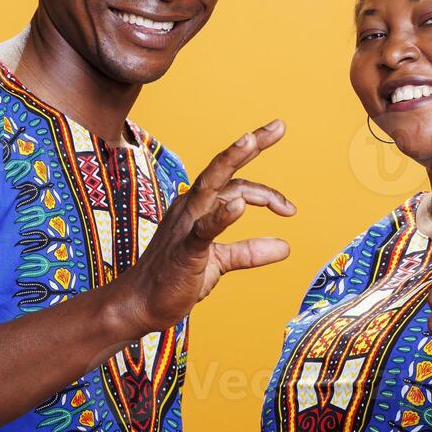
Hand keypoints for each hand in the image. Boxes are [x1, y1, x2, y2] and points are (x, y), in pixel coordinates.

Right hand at [115, 120, 295, 333]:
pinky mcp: (184, 250)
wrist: (142, 305)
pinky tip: (238, 206)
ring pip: (209, 186)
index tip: (289, 209)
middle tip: (279, 125)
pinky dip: (220, 215)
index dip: (266, 194)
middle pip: (222, 170)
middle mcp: (190, 207)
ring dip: (230, 161)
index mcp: (198, 207)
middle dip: (250, 145)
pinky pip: (202, 229)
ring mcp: (184, 226)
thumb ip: (250, 252)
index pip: (236, 186)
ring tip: (251, 140)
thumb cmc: (176, 279)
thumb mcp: (220, 262)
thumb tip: (286, 246)